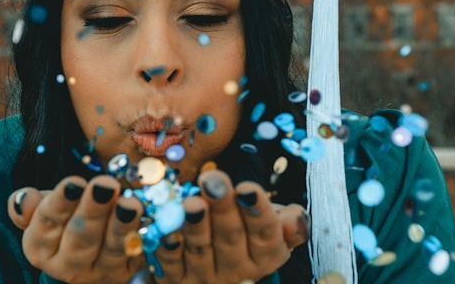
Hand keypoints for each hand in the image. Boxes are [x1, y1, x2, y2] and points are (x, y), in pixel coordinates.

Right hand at [9, 176, 146, 282]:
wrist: (90, 251)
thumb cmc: (63, 220)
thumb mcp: (41, 211)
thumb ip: (27, 206)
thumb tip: (25, 199)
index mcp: (41, 249)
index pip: (47, 224)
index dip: (60, 203)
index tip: (74, 183)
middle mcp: (69, 267)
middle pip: (80, 239)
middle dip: (93, 212)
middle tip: (105, 185)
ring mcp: (102, 273)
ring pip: (112, 250)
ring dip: (122, 226)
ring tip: (130, 204)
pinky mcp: (130, 273)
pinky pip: (141, 255)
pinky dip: (147, 236)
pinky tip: (153, 217)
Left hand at [151, 170, 308, 283]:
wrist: (213, 266)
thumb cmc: (247, 233)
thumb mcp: (273, 228)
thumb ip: (288, 223)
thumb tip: (294, 219)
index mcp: (265, 256)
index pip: (265, 234)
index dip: (257, 212)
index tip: (247, 188)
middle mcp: (237, 271)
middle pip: (230, 238)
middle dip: (222, 209)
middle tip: (213, 181)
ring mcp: (205, 278)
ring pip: (199, 249)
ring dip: (194, 226)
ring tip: (190, 202)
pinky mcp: (175, 280)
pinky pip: (167, 261)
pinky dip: (164, 243)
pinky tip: (160, 224)